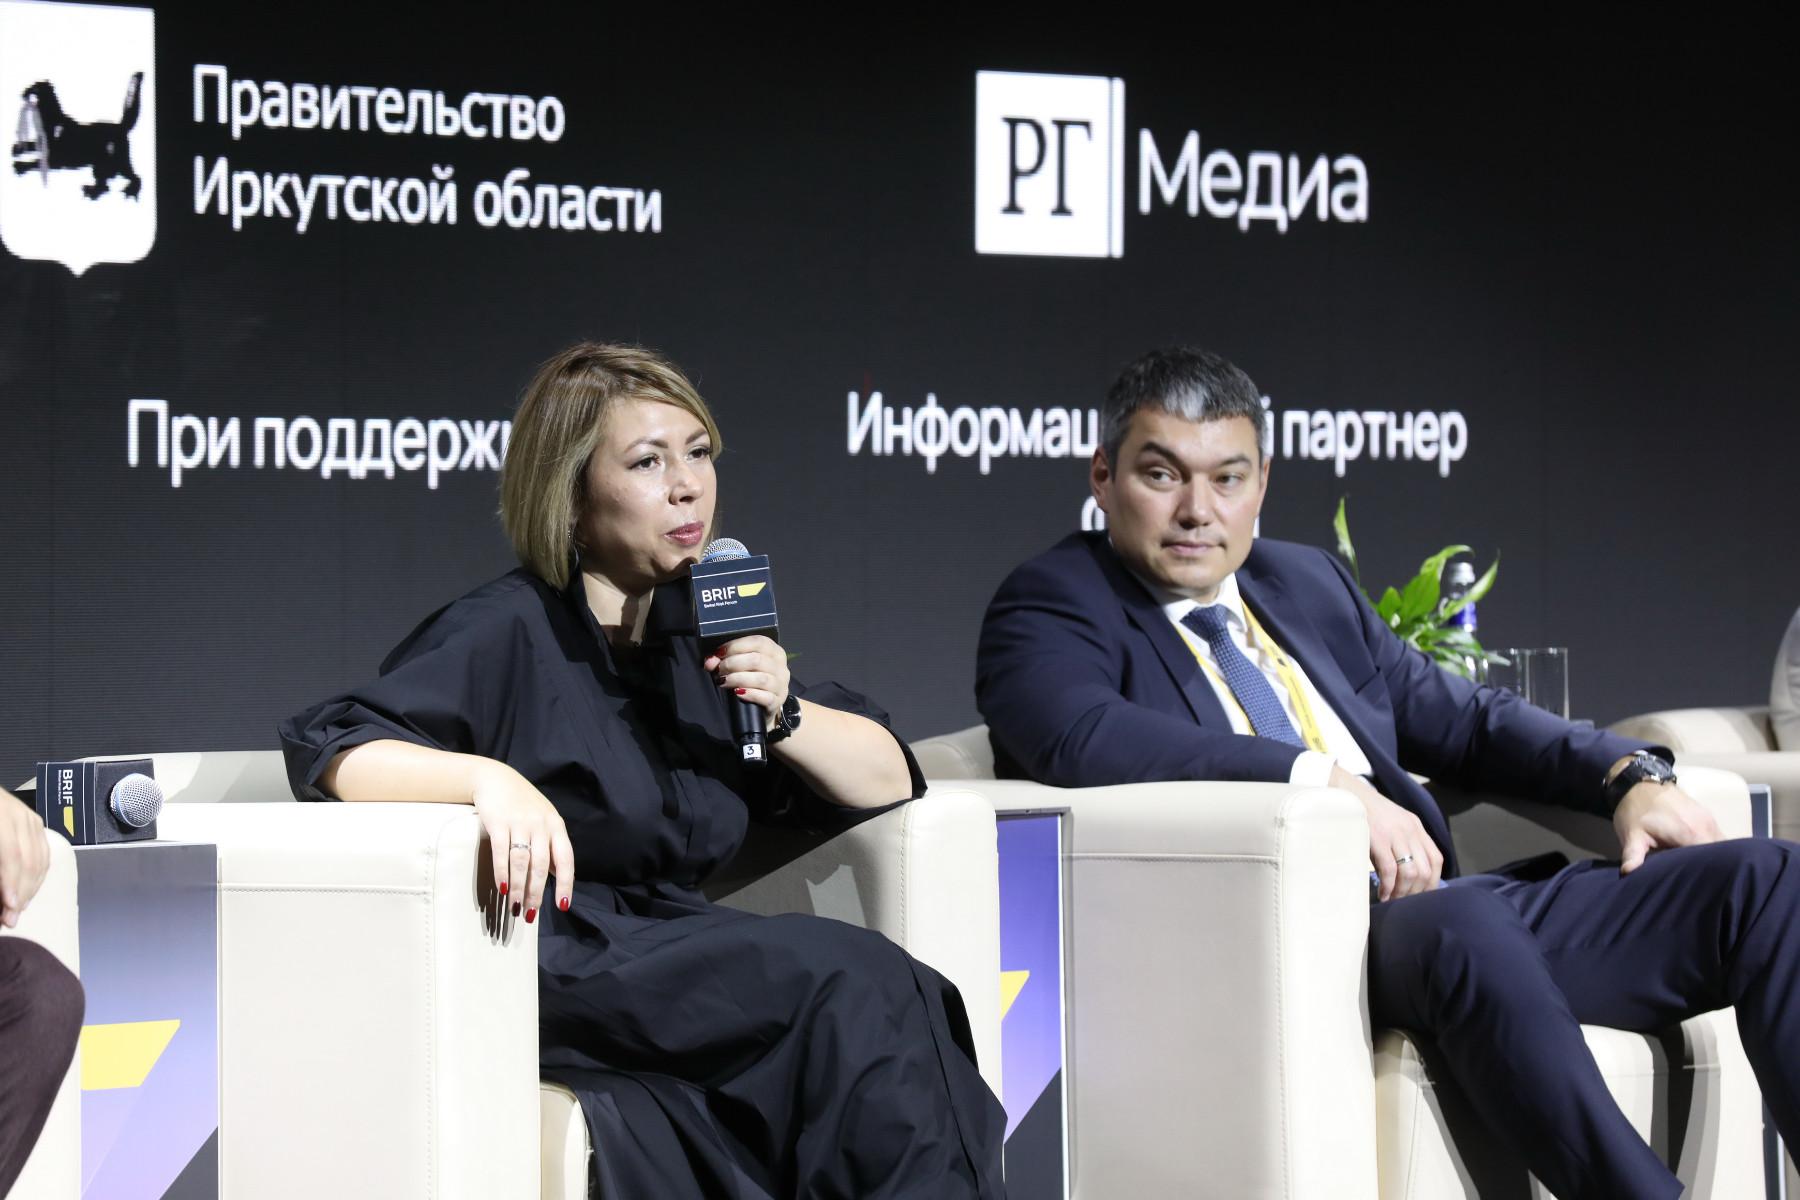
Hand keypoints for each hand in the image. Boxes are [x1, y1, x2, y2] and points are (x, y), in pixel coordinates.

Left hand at [0, 789, 50, 927]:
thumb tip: (0, 892)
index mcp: (0, 816)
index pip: (12, 855)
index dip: (12, 883)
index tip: (9, 907)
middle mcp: (18, 816)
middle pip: (30, 860)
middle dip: (22, 892)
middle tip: (12, 917)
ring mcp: (30, 817)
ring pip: (41, 858)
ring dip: (32, 887)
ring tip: (19, 908)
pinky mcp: (35, 821)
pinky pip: (45, 852)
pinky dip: (39, 874)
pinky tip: (29, 888)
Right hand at [469, 762, 574, 921]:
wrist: (495, 778)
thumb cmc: (522, 804)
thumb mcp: (543, 821)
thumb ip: (550, 846)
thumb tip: (556, 877)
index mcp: (556, 826)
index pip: (566, 859)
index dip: (566, 884)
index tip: (562, 906)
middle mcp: (541, 825)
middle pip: (542, 865)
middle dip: (537, 893)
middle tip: (531, 913)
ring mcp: (520, 823)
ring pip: (522, 862)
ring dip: (519, 887)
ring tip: (515, 906)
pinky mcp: (499, 822)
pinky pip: (502, 852)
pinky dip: (503, 872)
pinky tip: (502, 888)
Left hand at [704, 635, 790, 727]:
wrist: (764, 704)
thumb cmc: (751, 679)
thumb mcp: (741, 665)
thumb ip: (724, 659)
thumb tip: (710, 661)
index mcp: (774, 651)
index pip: (758, 642)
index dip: (735, 646)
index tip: (719, 653)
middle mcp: (780, 666)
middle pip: (757, 659)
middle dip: (732, 663)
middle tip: (719, 670)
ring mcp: (781, 685)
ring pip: (761, 679)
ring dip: (737, 679)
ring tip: (724, 681)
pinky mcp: (777, 701)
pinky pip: (765, 697)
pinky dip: (750, 694)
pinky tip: (738, 693)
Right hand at [1333, 765, 1443, 900]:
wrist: (1347, 794)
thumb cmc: (1366, 814)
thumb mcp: (1392, 825)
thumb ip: (1402, 844)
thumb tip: (1407, 877)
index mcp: (1416, 827)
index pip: (1436, 859)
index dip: (1432, 882)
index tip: (1421, 896)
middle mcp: (1410, 830)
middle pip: (1425, 870)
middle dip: (1416, 892)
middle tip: (1404, 904)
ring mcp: (1395, 833)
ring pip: (1410, 872)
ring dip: (1402, 892)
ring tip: (1392, 901)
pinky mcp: (1378, 838)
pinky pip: (1390, 869)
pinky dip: (1388, 886)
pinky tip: (1382, 894)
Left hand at [1614, 782, 1719, 873]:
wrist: (1639, 783)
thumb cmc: (1635, 811)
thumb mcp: (1631, 834)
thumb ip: (1633, 855)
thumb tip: (1627, 873)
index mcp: (1690, 834)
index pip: (1712, 861)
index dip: (1708, 876)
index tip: (1700, 887)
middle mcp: (1706, 826)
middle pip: (1720, 855)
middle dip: (1712, 869)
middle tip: (1699, 883)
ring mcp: (1709, 819)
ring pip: (1721, 846)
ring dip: (1714, 859)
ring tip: (1700, 873)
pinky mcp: (1708, 815)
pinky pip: (1718, 837)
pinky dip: (1713, 848)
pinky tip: (1700, 858)